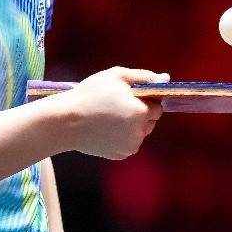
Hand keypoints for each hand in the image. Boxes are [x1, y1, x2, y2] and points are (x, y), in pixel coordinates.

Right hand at [52, 67, 166, 159]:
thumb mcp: (117, 76)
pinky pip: (129, 143)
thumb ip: (145, 77)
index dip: (146, 100)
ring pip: (140, 133)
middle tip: (118, 106)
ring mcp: (130, 146)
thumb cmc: (90, 94)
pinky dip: (122, 137)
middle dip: (140, 113)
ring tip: (110, 117)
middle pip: (150, 121)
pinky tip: (106, 128)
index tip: (130, 97)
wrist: (65, 121)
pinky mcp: (119, 155)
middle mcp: (139, 132)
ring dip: (132, 125)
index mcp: (141, 113)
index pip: (158, 107)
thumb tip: (166, 78)